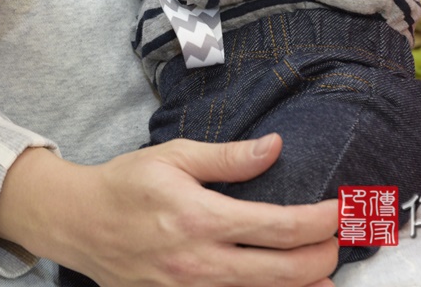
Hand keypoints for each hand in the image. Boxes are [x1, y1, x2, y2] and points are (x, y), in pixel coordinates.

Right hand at [0, 135, 338, 286]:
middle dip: (324, 255)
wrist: (77, 223)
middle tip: (342, 238)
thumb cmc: (125, 184)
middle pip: (284, 271)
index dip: (321, 222)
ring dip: (304, 285)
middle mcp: (199, 261)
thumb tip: (276, 148)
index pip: (279, 227)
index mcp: (199, 218)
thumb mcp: (174, 156)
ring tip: (329, 273)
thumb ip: (228, 156)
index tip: (342, 209)